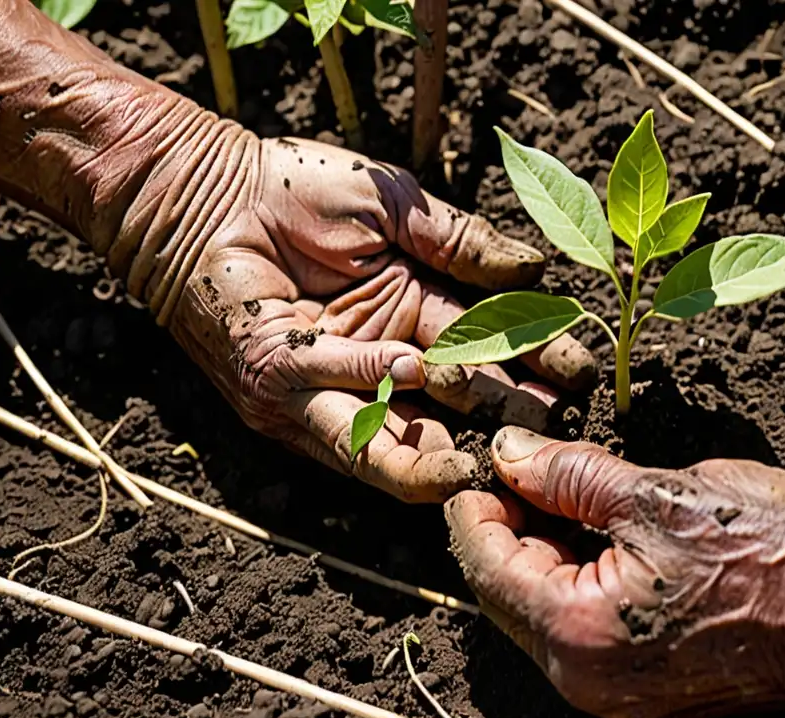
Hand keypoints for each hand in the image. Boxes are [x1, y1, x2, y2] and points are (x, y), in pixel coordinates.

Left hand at [139, 137, 594, 503]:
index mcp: (414, 315)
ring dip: (437, 451)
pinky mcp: (278, 383)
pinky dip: (371, 383)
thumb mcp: (394, 206)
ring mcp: (330, 380)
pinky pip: (332, 395)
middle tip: (549, 425)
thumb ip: (460, 240)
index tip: (578, 370)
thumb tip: (535, 269)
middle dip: (502, 415)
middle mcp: (380, 359)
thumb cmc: (297, 188)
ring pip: (391, 433)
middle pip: (453, 402)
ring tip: (483, 463)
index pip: (488, 346)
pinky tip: (415, 373)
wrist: (206, 187)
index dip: (533, 359)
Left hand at [446, 428, 784, 717]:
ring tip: (561, 499)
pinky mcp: (647, 696)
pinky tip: (597, 543)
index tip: (478, 469)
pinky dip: (577, 588)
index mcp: (578, 631)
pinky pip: (584, 637)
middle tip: (519, 475)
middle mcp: (587, 680)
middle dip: (507, 533)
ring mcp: (618, 697)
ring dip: (543, 559)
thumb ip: (570, 476)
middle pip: (510, 598)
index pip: (488, 567)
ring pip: (546, 618)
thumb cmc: (771, 552)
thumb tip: (510, 455)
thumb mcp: (659, 494)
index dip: (474, 511)